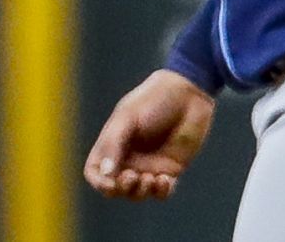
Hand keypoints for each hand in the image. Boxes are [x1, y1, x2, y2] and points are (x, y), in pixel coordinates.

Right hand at [84, 69, 214, 200]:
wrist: (188, 92)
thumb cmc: (153, 100)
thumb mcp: (127, 117)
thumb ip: (113, 143)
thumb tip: (106, 173)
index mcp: (112, 146)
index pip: (96, 173)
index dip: (99, 182)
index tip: (111, 182)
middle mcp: (129, 159)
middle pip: (116, 189)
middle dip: (122, 189)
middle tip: (132, 176)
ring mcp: (150, 165)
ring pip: (138, 193)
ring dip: (141, 192)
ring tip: (150, 178)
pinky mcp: (171, 167)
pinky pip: (163, 190)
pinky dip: (161, 192)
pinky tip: (164, 181)